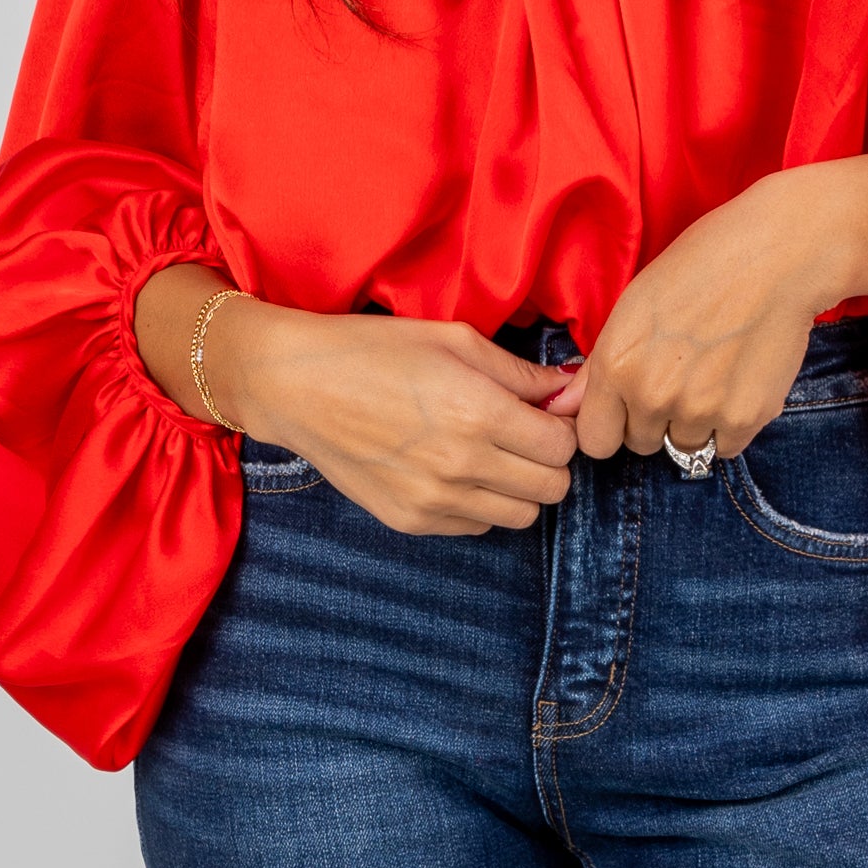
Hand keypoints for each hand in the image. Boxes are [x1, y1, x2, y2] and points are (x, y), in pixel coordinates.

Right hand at [136, 275, 576, 535]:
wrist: (294, 386)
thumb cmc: (374, 350)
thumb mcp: (454, 340)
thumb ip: (521, 372)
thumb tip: (573, 388)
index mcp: (480, 413)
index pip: (563, 446)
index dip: (561, 427)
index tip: (543, 412)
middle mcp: (463, 465)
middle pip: (552, 489)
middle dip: (547, 461)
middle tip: (522, 435)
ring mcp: (435, 500)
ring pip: (521, 518)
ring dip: (518, 489)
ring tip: (489, 455)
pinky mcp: (411, 521)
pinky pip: (477, 528)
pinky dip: (480, 504)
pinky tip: (454, 470)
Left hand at [559, 141, 867, 457]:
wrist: (797, 239)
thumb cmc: (713, 254)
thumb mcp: (643, 293)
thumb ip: (609, 357)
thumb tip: (574, 406)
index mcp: (621, 359)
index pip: (592, 436)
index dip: (608, 418)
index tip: (626, 396)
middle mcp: (658, 392)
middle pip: (637, 448)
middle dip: (650, 419)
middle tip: (681, 368)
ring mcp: (706, 411)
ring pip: (683, 452)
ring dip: (693, 423)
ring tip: (715, 368)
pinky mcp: (752, 418)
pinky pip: (726, 449)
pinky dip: (733, 424)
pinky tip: (744, 376)